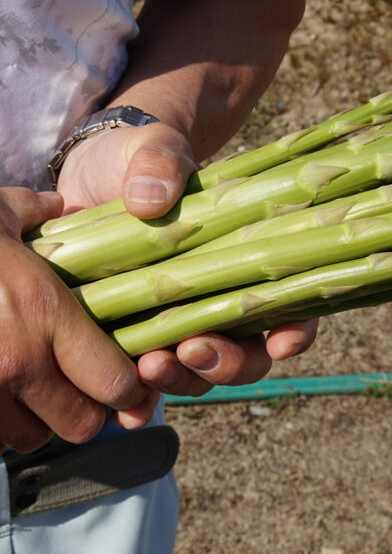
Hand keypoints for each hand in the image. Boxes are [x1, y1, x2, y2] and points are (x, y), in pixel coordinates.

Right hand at [0, 188, 155, 453]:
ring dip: (40, 419)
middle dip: (86, 410)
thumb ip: (35, 211)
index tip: (125, 379)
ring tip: (33, 388)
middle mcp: (17, 361)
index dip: (128, 388)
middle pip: (81, 424)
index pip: (114, 382)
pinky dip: (0, 425)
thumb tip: (59, 204)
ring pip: (33, 438)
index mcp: (45, 313)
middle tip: (79, 387)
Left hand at [57, 123, 317, 396]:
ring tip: (149, 366)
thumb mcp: (155, 150)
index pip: (290, 304)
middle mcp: (222, 301)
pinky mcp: (138, 334)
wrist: (95, 176)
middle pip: (249, 355)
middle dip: (227, 363)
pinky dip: (142, 397)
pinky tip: (124, 406)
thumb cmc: (141, 161)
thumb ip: (160, 163)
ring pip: (201, 373)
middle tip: (192, 350)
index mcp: (247, 260)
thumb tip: (151, 200)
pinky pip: (150, 376)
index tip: (281, 342)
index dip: (296, 331)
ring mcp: (181, 322)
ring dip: (184, 380)